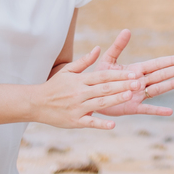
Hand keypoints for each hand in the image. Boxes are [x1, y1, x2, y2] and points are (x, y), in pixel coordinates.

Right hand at [28, 45, 143, 129]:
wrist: (36, 103)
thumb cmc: (54, 86)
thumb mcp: (67, 70)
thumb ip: (84, 61)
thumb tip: (98, 48)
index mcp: (80, 80)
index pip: (102, 76)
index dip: (118, 75)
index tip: (132, 73)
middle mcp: (80, 93)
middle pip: (104, 88)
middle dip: (122, 85)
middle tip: (137, 83)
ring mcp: (77, 108)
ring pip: (99, 103)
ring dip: (115, 100)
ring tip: (129, 96)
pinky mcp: (75, 121)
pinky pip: (89, 123)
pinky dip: (101, 124)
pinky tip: (113, 125)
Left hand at [93, 29, 173, 116]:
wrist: (90, 96)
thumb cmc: (99, 77)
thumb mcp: (108, 60)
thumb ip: (118, 46)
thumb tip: (127, 30)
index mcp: (136, 70)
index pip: (157, 64)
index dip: (170, 60)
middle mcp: (141, 82)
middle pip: (162, 75)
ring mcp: (138, 95)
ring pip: (158, 89)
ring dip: (172, 85)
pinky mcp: (132, 108)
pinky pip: (147, 109)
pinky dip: (158, 111)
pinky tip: (170, 111)